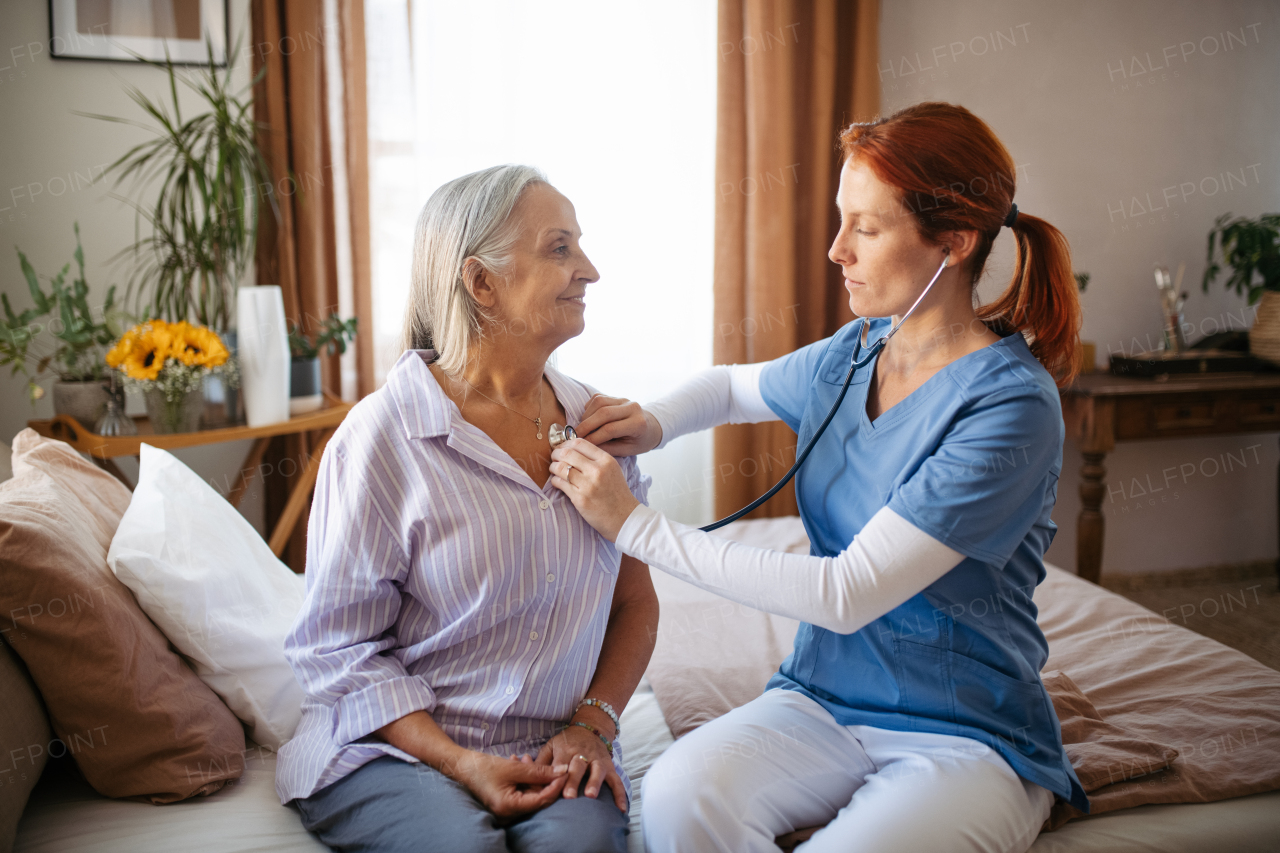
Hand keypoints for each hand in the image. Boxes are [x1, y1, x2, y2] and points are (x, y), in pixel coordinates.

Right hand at [445, 749, 568, 821]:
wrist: (460, 766)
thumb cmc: (483, 767)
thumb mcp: (514, 767)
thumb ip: (540, 771)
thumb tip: (563, 771)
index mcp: (509, 808)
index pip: (541, 800)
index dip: (556, 785)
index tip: (565, 771)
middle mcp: (508, 814)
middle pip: (536, 799)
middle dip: (542, 778)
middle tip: (540, 760)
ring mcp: (506, 810)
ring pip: (529, 794)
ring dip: (531, 776)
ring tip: (525, 758)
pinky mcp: (504, 804)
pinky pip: (520, 793)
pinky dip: (523, 779)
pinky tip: (518, 762)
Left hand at [533, 723, 627, 811]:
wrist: (590, 728)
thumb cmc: (566, 742)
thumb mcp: (551, 746)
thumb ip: (541, 762)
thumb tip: (528, 778)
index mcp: (565, 750)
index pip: (560, 763)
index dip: (557, 775)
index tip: (553, 788)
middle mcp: (582, 754)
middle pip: (578, 767)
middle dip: (574, 781)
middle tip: (568, 797)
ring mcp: (598, 760)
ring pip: (597, 770)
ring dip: (594, 782)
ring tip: (591, 796)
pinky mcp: (609, 766)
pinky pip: (616, 780)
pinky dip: (620, 794)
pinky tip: (620, 809)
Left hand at [549, 439, 640, 540]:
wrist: (623, 517)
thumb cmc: (616, 493)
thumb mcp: (613, 469)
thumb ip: (596, 458)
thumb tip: (572, 450)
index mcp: (606, 460)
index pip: (579, 443)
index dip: (566, 443)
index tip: (562, 448)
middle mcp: (597, 470)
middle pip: (567, 453)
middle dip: (556, 454)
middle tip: (554, 457)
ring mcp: (588, 485)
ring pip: (560, 468)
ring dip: (553, 467)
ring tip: (554, 470)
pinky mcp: (580, 499)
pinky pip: (560, 483)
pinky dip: (555, 481)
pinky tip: (558, 482)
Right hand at [576, 395, 662, 456]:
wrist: (650, 426)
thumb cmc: (639, 441)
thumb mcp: (628, 450)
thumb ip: (608, 448)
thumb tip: (587, 446)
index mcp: (637, 423)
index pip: (610, 429)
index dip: (594, 437)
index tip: (583, 445)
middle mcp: (632, 408)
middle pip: (603, 413)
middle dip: (586, 425)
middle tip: (575, 436)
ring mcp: (624, 399)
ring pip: (599, 402)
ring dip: (586, 416)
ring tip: (581, 428)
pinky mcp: (616, 396)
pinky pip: (598, 398)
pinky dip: (588, 408)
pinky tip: (586, 419)